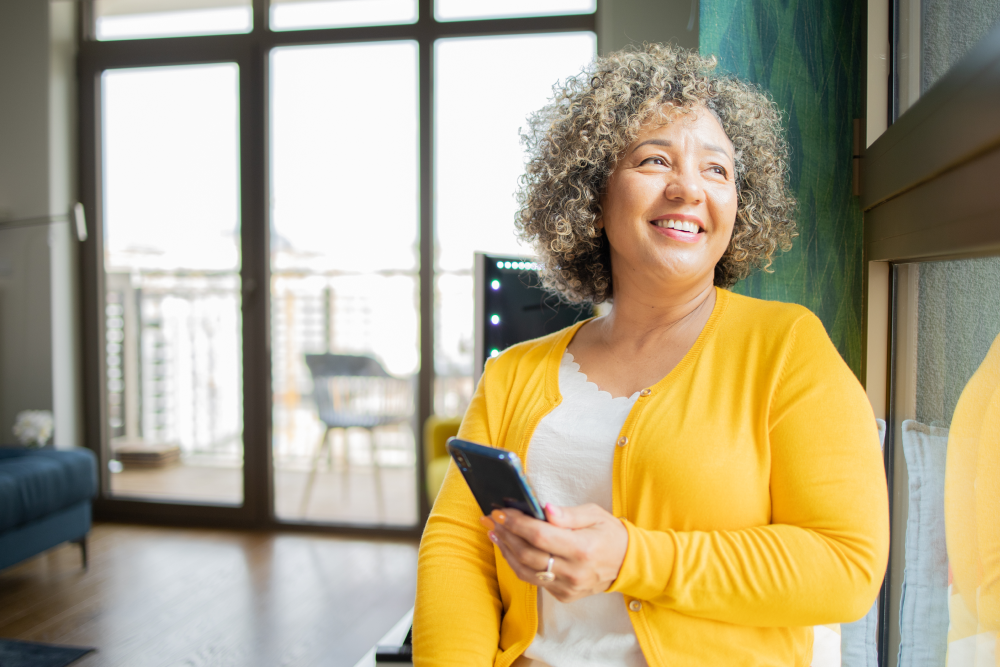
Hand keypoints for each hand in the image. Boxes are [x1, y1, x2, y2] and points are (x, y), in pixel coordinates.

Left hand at [479, 503, 628, 602]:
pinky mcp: (564, 595)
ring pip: (526, 572)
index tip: (501, 511)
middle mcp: (574, 572)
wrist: (628, 563)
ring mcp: (568, 587)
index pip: (540, 536)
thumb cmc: (610, 534)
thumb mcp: (595, 514)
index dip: (517, 523)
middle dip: (506, 535)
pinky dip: (518, 564)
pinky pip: (534, 580)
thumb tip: (544, 509)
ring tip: (494, 533)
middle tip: (492, 519)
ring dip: (506, 551)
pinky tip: (510, 548)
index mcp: (583, 549)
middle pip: (528, 554)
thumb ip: (568, 514)